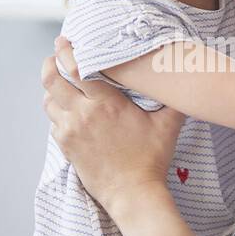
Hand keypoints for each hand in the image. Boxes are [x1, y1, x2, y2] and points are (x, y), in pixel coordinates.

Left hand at [40, 36, 185, 218]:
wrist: (133, 194)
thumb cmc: (151, 159)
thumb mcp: (168, 125)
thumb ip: (175, 99)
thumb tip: (186, 78)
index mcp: (105, 103)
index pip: (76, 67)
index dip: (65, 51)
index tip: (63, 41)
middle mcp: (82, 114)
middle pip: (51, 80)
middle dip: (49, 64)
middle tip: (55, 58)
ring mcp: (70, 131)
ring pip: (48, 101)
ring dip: (52, 90)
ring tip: (61, 85)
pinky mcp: (66, 147)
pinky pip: (53, 122)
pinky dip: (57, 113)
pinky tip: (68, 112)